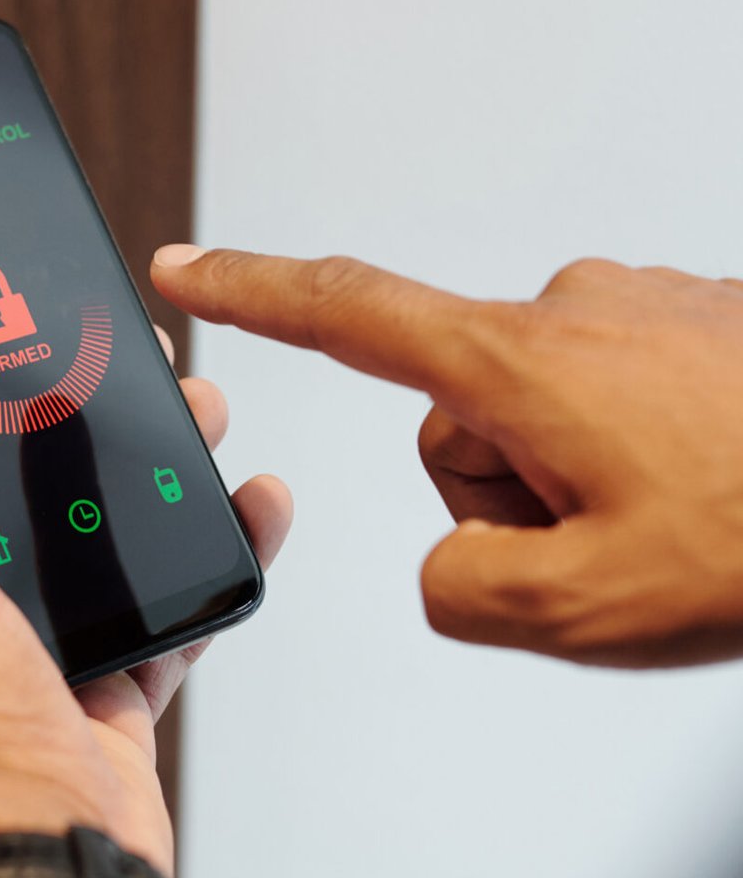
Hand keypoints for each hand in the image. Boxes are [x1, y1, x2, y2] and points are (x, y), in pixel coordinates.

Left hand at [0, 345, 291, 877]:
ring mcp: (27, 667)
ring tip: (203, 418)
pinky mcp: (104, 704)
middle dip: (77, 427)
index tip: (15, 339)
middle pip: (16, 498)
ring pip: (100, 545)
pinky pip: (166, 613)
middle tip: (135, 371)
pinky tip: (248, 509)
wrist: (40, 867)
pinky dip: (211, 556)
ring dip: (154, 478)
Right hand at [152, 248, 742, 668]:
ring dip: (591, 486)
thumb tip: (454, 566)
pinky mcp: (700, 320)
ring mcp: (643, 308)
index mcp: (520, 363)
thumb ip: (464, 594)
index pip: (347, 312)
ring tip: (686, 524)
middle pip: (464, 422)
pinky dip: (651, 458)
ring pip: (550, 420)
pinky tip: (718, 495)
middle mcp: (573, 309)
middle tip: (618, 549)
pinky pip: (624, 401)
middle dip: (515, 499)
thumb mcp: (586, 611)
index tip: (187, 267)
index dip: (253, 293)